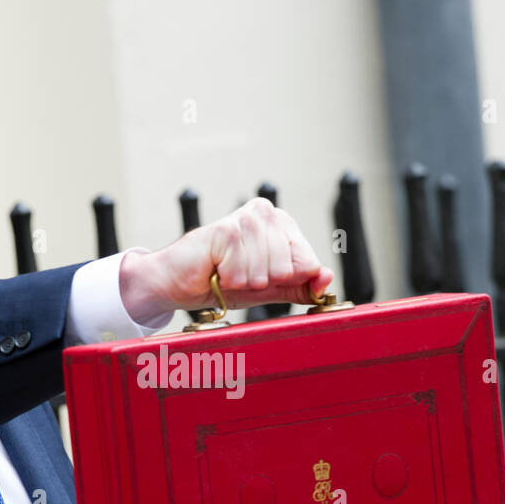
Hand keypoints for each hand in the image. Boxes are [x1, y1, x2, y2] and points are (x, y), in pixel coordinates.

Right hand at [118, 198, 336, 322]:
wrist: (176, 283)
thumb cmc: (220, 281)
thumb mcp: (268, 289)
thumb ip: (299, 286)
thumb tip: (328, 278)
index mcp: (281, 224)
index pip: (309, 263)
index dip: (286, 281)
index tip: (262, 278)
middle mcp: (267, 214)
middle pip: (290, 269)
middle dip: (263, 282)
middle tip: (239, 275)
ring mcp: (247, 219)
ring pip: (267, 272)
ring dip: (243, 282)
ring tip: (226, 272)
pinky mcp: (227, 229)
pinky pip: (244, 271)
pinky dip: (228, 280)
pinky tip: (216, 269)